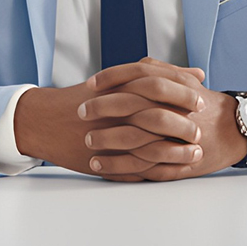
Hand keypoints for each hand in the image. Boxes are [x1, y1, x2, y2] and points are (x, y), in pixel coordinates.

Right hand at [13, 69, 204, 179]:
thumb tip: (197, 74)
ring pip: (150, 146)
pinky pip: (137, 168)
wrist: (46, 119)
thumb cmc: (86, 97)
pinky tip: (176, 171)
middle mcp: (114, 111)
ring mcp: (109, 137)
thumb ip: (158, 75)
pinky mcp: (106, 159)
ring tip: (196, 154)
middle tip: (200, 130)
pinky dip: (160, 170)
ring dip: (177, 152)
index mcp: (119, 88)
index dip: (182, 95)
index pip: (158, 87)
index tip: (200, 100)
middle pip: (157, 117)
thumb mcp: (119, 80)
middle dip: (183, 125)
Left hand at [80, 58, 246, 181]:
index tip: (90, 84)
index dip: (112, 78)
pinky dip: (120, 167)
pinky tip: (101, 167)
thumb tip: (136, 63)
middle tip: (81, 112)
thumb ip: (160, 70)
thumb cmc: (206, 105)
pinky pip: (144, 166)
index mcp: (176, 87)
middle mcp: (176, 110)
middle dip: (103, 109)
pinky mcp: (176, 162)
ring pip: (136, 139)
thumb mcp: (186, 82)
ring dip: (108, 141)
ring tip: (87, 142)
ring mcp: (177, 138)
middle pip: (133, 106)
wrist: (237, 130)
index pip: (139, 76)